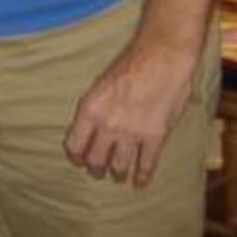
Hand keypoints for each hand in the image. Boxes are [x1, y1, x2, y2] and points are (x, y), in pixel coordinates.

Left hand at [62, 38, 196, 186]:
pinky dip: (142, 176)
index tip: (79, 159)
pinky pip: (146, 165)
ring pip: (119, 167)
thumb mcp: (102, 83)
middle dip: (96, 168)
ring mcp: (132, 133)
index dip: (76, 156)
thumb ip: (97, 107)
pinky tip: (140, 181)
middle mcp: (107, 125)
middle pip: (95, 161)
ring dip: (118, 172)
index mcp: (90, 108)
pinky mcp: (155, 136)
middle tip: (99, 169)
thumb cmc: (132, 62)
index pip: (74, 145)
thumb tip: (92, 126)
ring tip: (119, 173)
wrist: (163, 55)